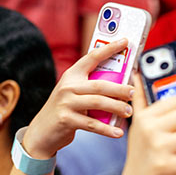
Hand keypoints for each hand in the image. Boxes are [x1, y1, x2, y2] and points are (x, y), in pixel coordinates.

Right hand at [21, 39, 134, 158]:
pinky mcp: (67, 119)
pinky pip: (92, 124)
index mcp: (72, 75)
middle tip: (133, 93)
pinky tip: (118, 132)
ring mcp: (66, 102)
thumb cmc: (65, 110)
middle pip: (100, 84)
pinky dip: (107, 129)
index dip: (109, 49)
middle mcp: (68, 86)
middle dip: (120, 88)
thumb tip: (121, 86)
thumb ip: (90, 87)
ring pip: (98, 102)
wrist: (43, 131)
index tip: (125, 42)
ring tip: (128, 112)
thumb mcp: (74, 93)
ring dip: (116, 107)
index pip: (92, 57)